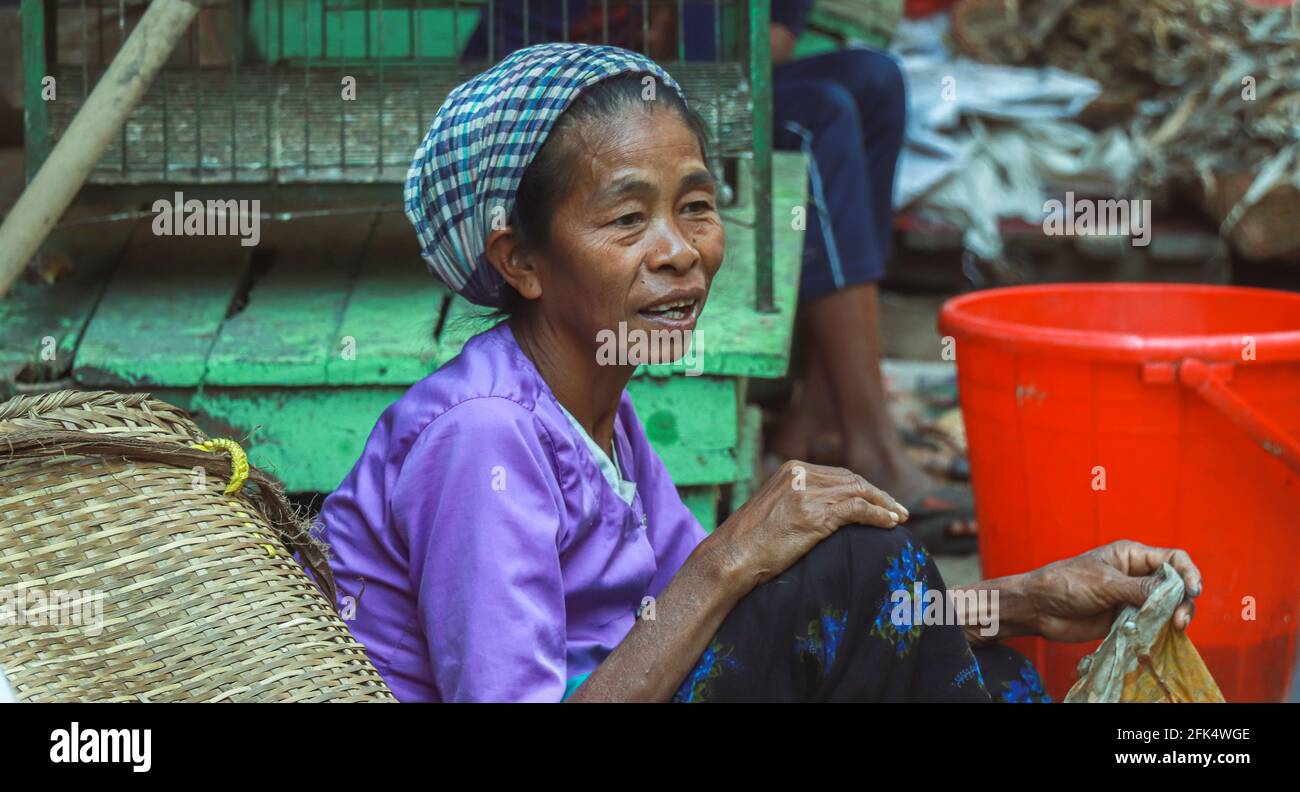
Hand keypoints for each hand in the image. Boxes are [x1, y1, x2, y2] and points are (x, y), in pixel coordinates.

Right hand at [707, 460, 907, 592]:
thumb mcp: (776, 510)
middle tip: (898, 510)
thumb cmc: (750, 543)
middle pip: (853, 480)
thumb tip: (826, 513)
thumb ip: (799, 501)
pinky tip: (889, 524)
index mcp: (791, 470)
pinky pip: (856, 510)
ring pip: (859, 492)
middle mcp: (800, 475)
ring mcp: (807, 494)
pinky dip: (877, 516)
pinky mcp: (813, 515)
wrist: (732, 557)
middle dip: (879, 495)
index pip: (839, 474)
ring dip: (884, 506)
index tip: (880, 501)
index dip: (864, 488)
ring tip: (899, 518)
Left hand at [1024, 540, 1201, 643]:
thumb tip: (1175, 593)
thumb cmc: (1066, 584)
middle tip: (1179, 620)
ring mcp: (1132, 598)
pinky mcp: (1126, 619)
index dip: (1189, 573)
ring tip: (1173, 628)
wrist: (1039, 608)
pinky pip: (1153, 624)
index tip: (1193, 591)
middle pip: (1176, 586)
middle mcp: (1137, 576)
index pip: (1173, 560)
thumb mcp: (1105, 584)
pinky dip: (1161, 630)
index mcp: (1132, 556)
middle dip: (1184, 601)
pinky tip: (1161, 637)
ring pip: (1168, 607)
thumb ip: (1140, 589)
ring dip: (1175, 617)